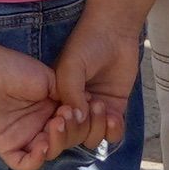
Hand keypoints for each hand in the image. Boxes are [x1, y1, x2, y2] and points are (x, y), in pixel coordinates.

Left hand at [0, 41, 75, 169]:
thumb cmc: (15, 69)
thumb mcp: (51, 80)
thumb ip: (69, 97)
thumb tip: (86, 111)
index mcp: (51, 111)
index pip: (75, 126)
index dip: (85, 121)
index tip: (91, 107)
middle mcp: (39, 127)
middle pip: (66, 141)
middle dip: (73, 130)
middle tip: (66, 113)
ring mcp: (23, 138)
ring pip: (49, 153)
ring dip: (58, 141)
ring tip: (55, 122)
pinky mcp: (6, 147)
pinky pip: (24, 164)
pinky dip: (36, 160)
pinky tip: (42, 144)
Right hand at [48, 15, 139, 153]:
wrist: (114, 32)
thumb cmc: (86, 45)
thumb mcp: (71, 67)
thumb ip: (71, 93)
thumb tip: (78, 119)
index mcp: (56, 100)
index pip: (54, 128)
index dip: (58, 130)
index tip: (63, 115)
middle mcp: (74, 109)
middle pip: (73, 137)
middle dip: (79, 128)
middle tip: (87, 103)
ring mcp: (94, 111)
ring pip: (93, 137)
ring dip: (97, 128)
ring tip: (100, 105)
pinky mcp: (114, 109)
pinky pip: (113, 133)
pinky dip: (113, 130)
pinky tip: (113, 116)